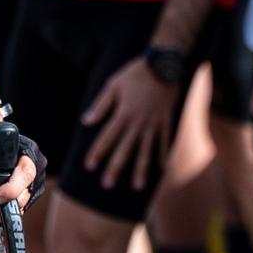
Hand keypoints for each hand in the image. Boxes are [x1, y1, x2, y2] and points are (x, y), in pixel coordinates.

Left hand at [80, 58, 176, 190]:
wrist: (163, 66)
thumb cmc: (134, 74)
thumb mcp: (112, 85)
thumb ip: (100, 105)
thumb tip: (86, 122)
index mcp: (123, 114)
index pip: (107, 138)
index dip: (97, 153)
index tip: (89, 167)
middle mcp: (138, 123)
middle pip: (124, 150)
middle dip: (115, 168)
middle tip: (107, 185)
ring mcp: (154, 124)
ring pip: (146, 151)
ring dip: (141, 170)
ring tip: (137, 186)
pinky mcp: (166, 122)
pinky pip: (164, 143)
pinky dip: (162, 156)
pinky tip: (161, 169)